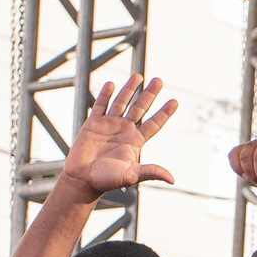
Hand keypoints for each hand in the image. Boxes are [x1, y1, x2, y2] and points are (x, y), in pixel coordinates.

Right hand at [60, 76, 178, 197]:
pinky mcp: (93, 123)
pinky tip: (111, 85)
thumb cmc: (106, 180)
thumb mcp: (131, 175)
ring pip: (121, 102)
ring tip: (138, 76)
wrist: (82, 180)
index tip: (175, 101)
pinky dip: (105, 95)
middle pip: (140, 108)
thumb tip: (172, 179)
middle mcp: (124, 130)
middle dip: (149, 94)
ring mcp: (109, 125)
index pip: (154, 123)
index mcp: (135, 141)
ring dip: (129, 89)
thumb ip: (150, 172)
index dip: (164, 113)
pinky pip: (100, 105)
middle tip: (159, 80)